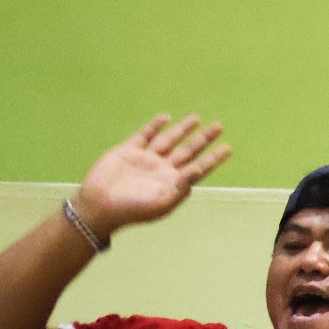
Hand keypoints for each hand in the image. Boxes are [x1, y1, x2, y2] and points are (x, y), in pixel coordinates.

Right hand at [74, 114, 230, 239]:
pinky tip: (165, 118)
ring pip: (168, 140)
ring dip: (182, 129)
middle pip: (188, 150)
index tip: (228, 147)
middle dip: (203, 139)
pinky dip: (154, 126)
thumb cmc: (132, 210)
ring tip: (197, 118)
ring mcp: (145, 159)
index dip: (213, 158)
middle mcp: (162, 170)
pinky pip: (144, 135)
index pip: (199, 168)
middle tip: (219, 126)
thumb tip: (197, 170)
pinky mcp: (127, 151)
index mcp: (173, 183)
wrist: (100, 206)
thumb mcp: (161, 202)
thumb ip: (181, 186)